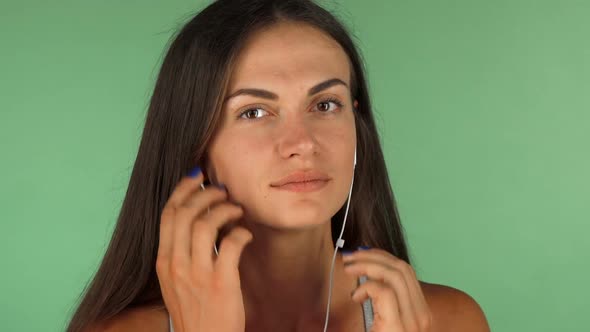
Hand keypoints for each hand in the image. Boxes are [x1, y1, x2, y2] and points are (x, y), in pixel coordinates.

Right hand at [156, 169, 251, 331]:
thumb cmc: (196, 311)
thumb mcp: (177, 281)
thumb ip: (182, 253)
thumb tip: (200, 220)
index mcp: (164, 262)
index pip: (167, 215)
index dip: (182, 190)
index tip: (197, 177)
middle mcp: (176, 265)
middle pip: (185, 213)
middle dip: (205, 195)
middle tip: (223, 192)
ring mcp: (197, 274)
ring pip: (205, 224)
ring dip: (224, 210)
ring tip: (236, 210)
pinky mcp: (220, 283)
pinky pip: (231, 244)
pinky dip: (241, 233)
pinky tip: (245, 234)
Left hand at [343, 248, 432, 331]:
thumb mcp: (384, 317)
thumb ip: (383, 298)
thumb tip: (369, 270)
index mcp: (419, 311)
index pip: (406, 271)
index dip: (382, 256)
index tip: (360, 254)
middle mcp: (422, 315)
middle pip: (402, 268)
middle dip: (373, 256)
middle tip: (349, 257)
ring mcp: (413, 322)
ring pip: (395, 275)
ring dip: (367, 265)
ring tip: (348, 269)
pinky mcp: (397, 328)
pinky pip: (385, 292)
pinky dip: (366, 287)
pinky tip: (356, 297)